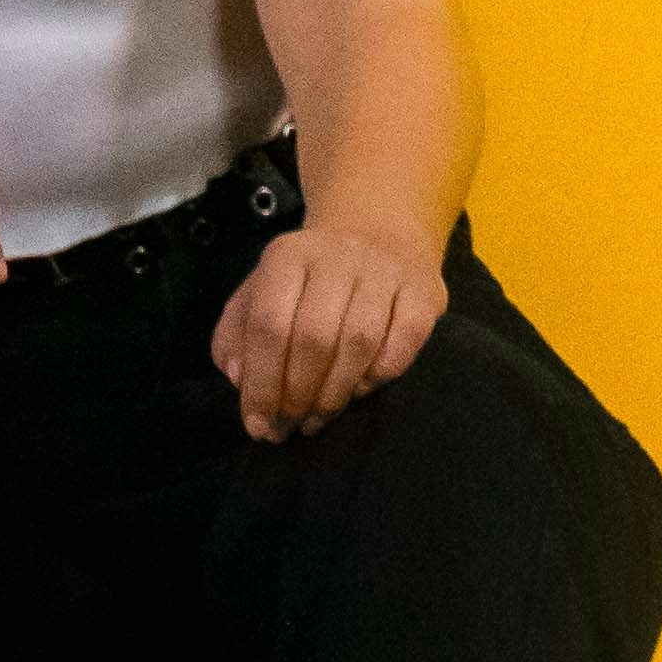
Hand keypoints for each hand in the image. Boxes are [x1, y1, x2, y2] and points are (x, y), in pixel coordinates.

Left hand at [210, 223, 444, 439]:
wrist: (376, 234)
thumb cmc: (307, 280)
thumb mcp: (260, 292)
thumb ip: (238, 333)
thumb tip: (239, 378)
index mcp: (287, 255)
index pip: (269, 323)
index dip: (261, 382)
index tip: (257, 425)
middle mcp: (337, 255)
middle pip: (314, 336)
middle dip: (297, 395)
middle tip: (289, 427)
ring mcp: (384, 271)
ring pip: (359, 342)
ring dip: (335, 393)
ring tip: (318, 418)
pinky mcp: (423, 290)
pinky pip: (404, 341)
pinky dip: (379, 374)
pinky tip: (359, 389)